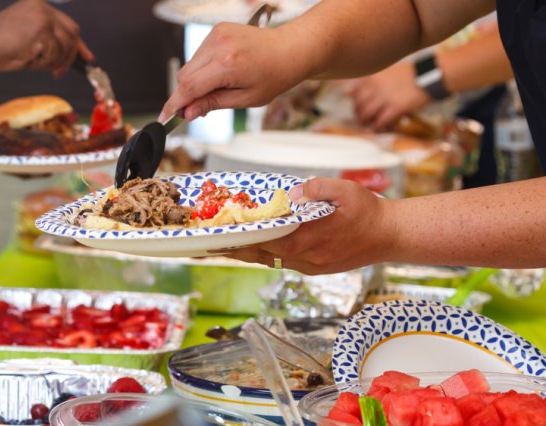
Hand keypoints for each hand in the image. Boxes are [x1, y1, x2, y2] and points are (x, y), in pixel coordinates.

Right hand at [0, 0, 92, 74]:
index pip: (67, 24)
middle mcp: (43, 7)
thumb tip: (71, 54)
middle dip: (70, 56)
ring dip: (51, 62)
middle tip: (60, 72)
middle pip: (72, 33)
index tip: (87, 57)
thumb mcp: (27, 37)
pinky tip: (26, 59)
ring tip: (31, 62)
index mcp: (38, 5)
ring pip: (64, 47)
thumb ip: (48, 40)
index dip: (79, 44)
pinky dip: (42, 64)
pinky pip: (54, 55)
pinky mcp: (42, 31)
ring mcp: (43, 18)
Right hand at [159, 23, 304, 121]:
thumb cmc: (274, 76)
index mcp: (228, 64)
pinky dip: (202, 68)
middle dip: (186, 95)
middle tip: (197, 110)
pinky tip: (219, 74)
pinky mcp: (217, 30)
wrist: (289, 50)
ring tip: (217, 89)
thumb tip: (188, 112)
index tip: (165, 117)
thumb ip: (212, 104)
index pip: (189, 87)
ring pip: (190, 66)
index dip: (174, 104)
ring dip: (195, 82)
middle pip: (184, 76)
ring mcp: (217, 34)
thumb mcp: (245, 99)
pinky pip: (199, 55)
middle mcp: (219, 45)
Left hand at [227, 178, 396, 273]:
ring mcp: (312, 265)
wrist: (392, 235)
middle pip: (264, 255)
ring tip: (228, 246)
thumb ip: (316, 188)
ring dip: (251, 253)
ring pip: (273, 261)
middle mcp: (307, 257)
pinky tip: (258, 247)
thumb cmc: (368, 211)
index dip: (243, 241)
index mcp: (310, 238)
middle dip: (238, 249)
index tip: (220, 239)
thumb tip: (292, 193)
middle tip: (213, 245)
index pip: (268, 242)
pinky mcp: (317, 268)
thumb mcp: (345, 190)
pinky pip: (286, 262)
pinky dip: (269, 255)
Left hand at [348, 61, 430, 129]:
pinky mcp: (395, 107)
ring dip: (367, 123)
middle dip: (359, 115)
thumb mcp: (385, 73)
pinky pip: (380, 122)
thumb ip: (367, 83)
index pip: (354, 94)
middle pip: (358, 106)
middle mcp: (375, 87)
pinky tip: (381, 127)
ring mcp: (385, 97)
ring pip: (366, 115)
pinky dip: (379, 127)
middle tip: (364, 119)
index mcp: (372, 77)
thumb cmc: (409, 75)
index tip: (361, 108)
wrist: (430, 75)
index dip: (356, 104)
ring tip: (371, 124)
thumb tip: (347, 92)